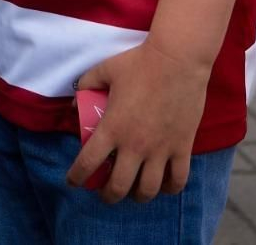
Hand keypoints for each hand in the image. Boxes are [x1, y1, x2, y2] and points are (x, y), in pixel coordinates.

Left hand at [66, 41, 209, 203]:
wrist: (177, 60)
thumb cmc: (139, 63)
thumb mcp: (105, 70)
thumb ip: (86, 84)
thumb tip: (75, 99)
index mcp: (112, 128)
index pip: (88, 164)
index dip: (76, 178)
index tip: (73, 182)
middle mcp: (134, 145)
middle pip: (118, 187)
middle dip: (107, 196)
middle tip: (105, 192)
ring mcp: (160, 149)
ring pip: (148, 190)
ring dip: (137, 196)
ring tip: (134, 192)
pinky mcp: (182, 147)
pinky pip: (177, 180)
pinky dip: (169, 188)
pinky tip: (164, 186)